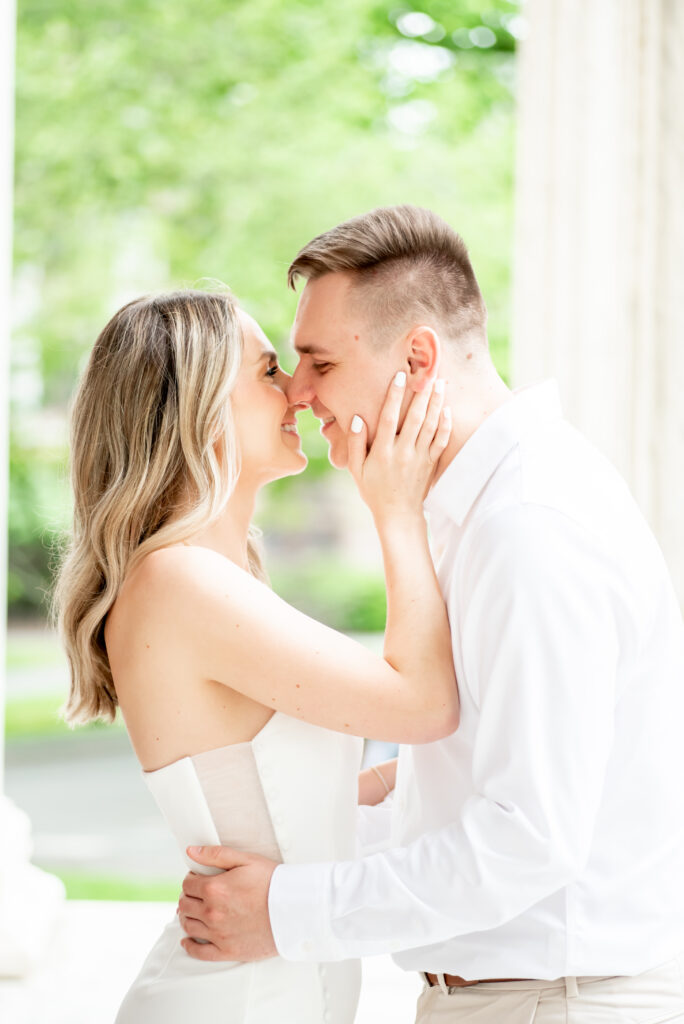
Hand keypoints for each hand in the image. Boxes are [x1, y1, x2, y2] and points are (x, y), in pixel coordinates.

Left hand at [177, 846, 278, 961]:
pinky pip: (199, 952)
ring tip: (195, 912)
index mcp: (215, 889)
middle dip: (189, 897)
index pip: (188, 884)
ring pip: (188, 926)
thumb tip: (191, 852)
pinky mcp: (227, 951)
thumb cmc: (273, 882)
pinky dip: (189, 945)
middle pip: (185, 905)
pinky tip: (188, 940)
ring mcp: (218, 934)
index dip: (191, 879)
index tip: (198, 879)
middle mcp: (212, 913)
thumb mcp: (246, 860)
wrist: (295, 909)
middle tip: (198, 895)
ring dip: (188, 917)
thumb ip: (216, 855)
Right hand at [347, 372, 450, 524]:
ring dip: (436, 403)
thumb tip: (357, 419)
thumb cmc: (373, 491)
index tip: (399, 377)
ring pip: (431, 426)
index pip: (389, 418)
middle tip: (428, 372)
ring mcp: (419, 458)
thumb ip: (355, 444)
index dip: (394, 396)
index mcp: (382, 452)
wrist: (398, 514)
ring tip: (440, 383)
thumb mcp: (356, 470)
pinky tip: (448, 410)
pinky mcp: (430, 464)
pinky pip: (441, 442)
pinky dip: (446, 425)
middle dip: (422, 393)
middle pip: (415, 418)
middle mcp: (403, 453)